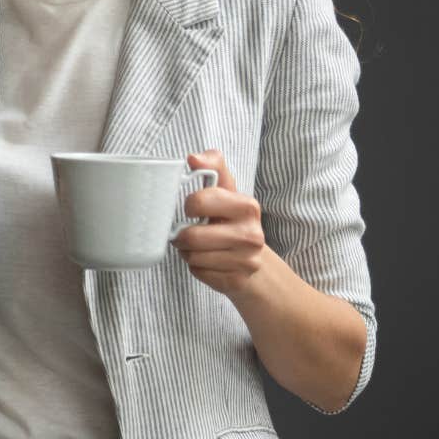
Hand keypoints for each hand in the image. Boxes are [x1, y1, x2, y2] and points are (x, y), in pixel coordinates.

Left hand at [174, 149, 270, 297]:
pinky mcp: (236, 281)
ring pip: (192, 256)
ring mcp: (246, 261)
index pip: (199, 201)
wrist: (256, 264)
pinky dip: (197, 267)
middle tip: (190, 233)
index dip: (188, 206)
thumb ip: (213, 168)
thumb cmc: (232, 222)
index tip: (193, 210)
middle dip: (183, 236)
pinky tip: (209, 262)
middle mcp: (251, 234)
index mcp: (247, 206)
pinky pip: (198, 272)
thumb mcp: (227, 192)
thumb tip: (193, 158)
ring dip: (188, 253)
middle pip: (191, 236)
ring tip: (200, 247)